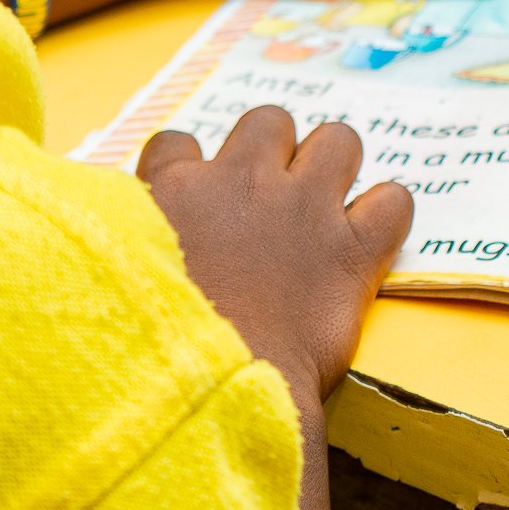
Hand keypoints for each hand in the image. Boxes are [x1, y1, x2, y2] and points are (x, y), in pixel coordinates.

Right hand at [139, 109, 411, 402]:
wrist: (210, 388)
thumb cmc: (153, 344)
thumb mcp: (115, 274)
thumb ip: (124, 240)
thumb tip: (119, 236)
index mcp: (175, 190)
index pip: (175, 143)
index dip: (188, 167)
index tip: (194, 201)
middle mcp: (242, 183)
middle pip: (268, 122)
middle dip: (272, 150)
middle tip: (268, 199)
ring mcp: (303, 210)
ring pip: (338, 141)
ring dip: (334, 166)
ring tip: (325, 204)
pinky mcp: (351, 252)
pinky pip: (393, 202)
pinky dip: (387, 215)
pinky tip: (369, 237)